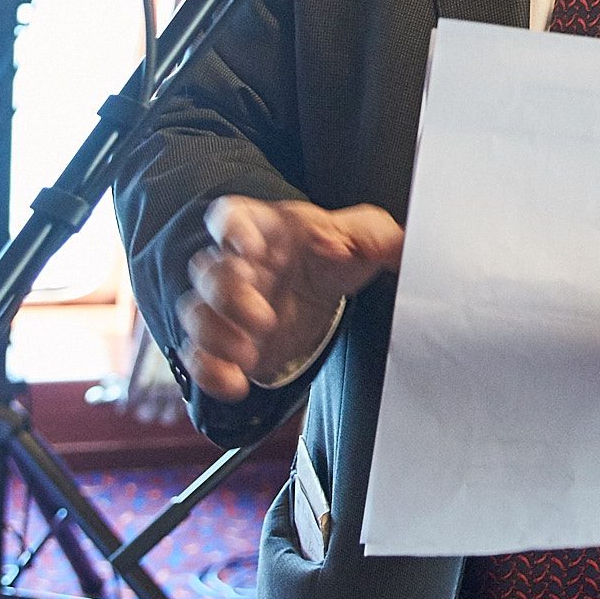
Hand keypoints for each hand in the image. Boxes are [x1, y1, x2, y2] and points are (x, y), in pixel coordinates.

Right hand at [180, 197, 402, 401]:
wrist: (325, 291)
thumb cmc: (336, 253)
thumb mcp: (364, 238)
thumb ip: (381, 238)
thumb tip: (404, 245)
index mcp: (268, 229)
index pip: (231, 215)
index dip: (230, 228)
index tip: (248, 247)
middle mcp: (239, 264)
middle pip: (209, 270)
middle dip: (228, 296)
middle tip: (263, 317)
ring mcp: (227, 304)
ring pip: (195, 312)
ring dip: (214, 334)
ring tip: (248, 351)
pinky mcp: (226, 341)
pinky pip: (198, 355)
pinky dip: (209, 372)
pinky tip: (236, 383)